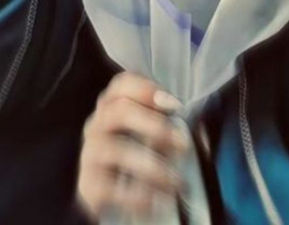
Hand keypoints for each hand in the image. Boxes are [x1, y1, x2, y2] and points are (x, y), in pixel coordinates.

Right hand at [77, 73, 189, 221]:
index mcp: (113, 106)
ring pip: (116, 149)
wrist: (112, 204)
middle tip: (183, 144)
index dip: (147, 89)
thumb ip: (173, 130)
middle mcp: (98, 125)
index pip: (122, 84)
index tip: (174, 104)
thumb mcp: (156, 141)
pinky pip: (110, 187)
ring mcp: (90, 154)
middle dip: (155, 125)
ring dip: (152, 165)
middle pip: (119, 110)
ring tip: (176, 181)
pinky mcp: (88, 186)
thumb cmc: (138, 161)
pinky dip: (136, 195)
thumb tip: (199, 133)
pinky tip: (156, 201)